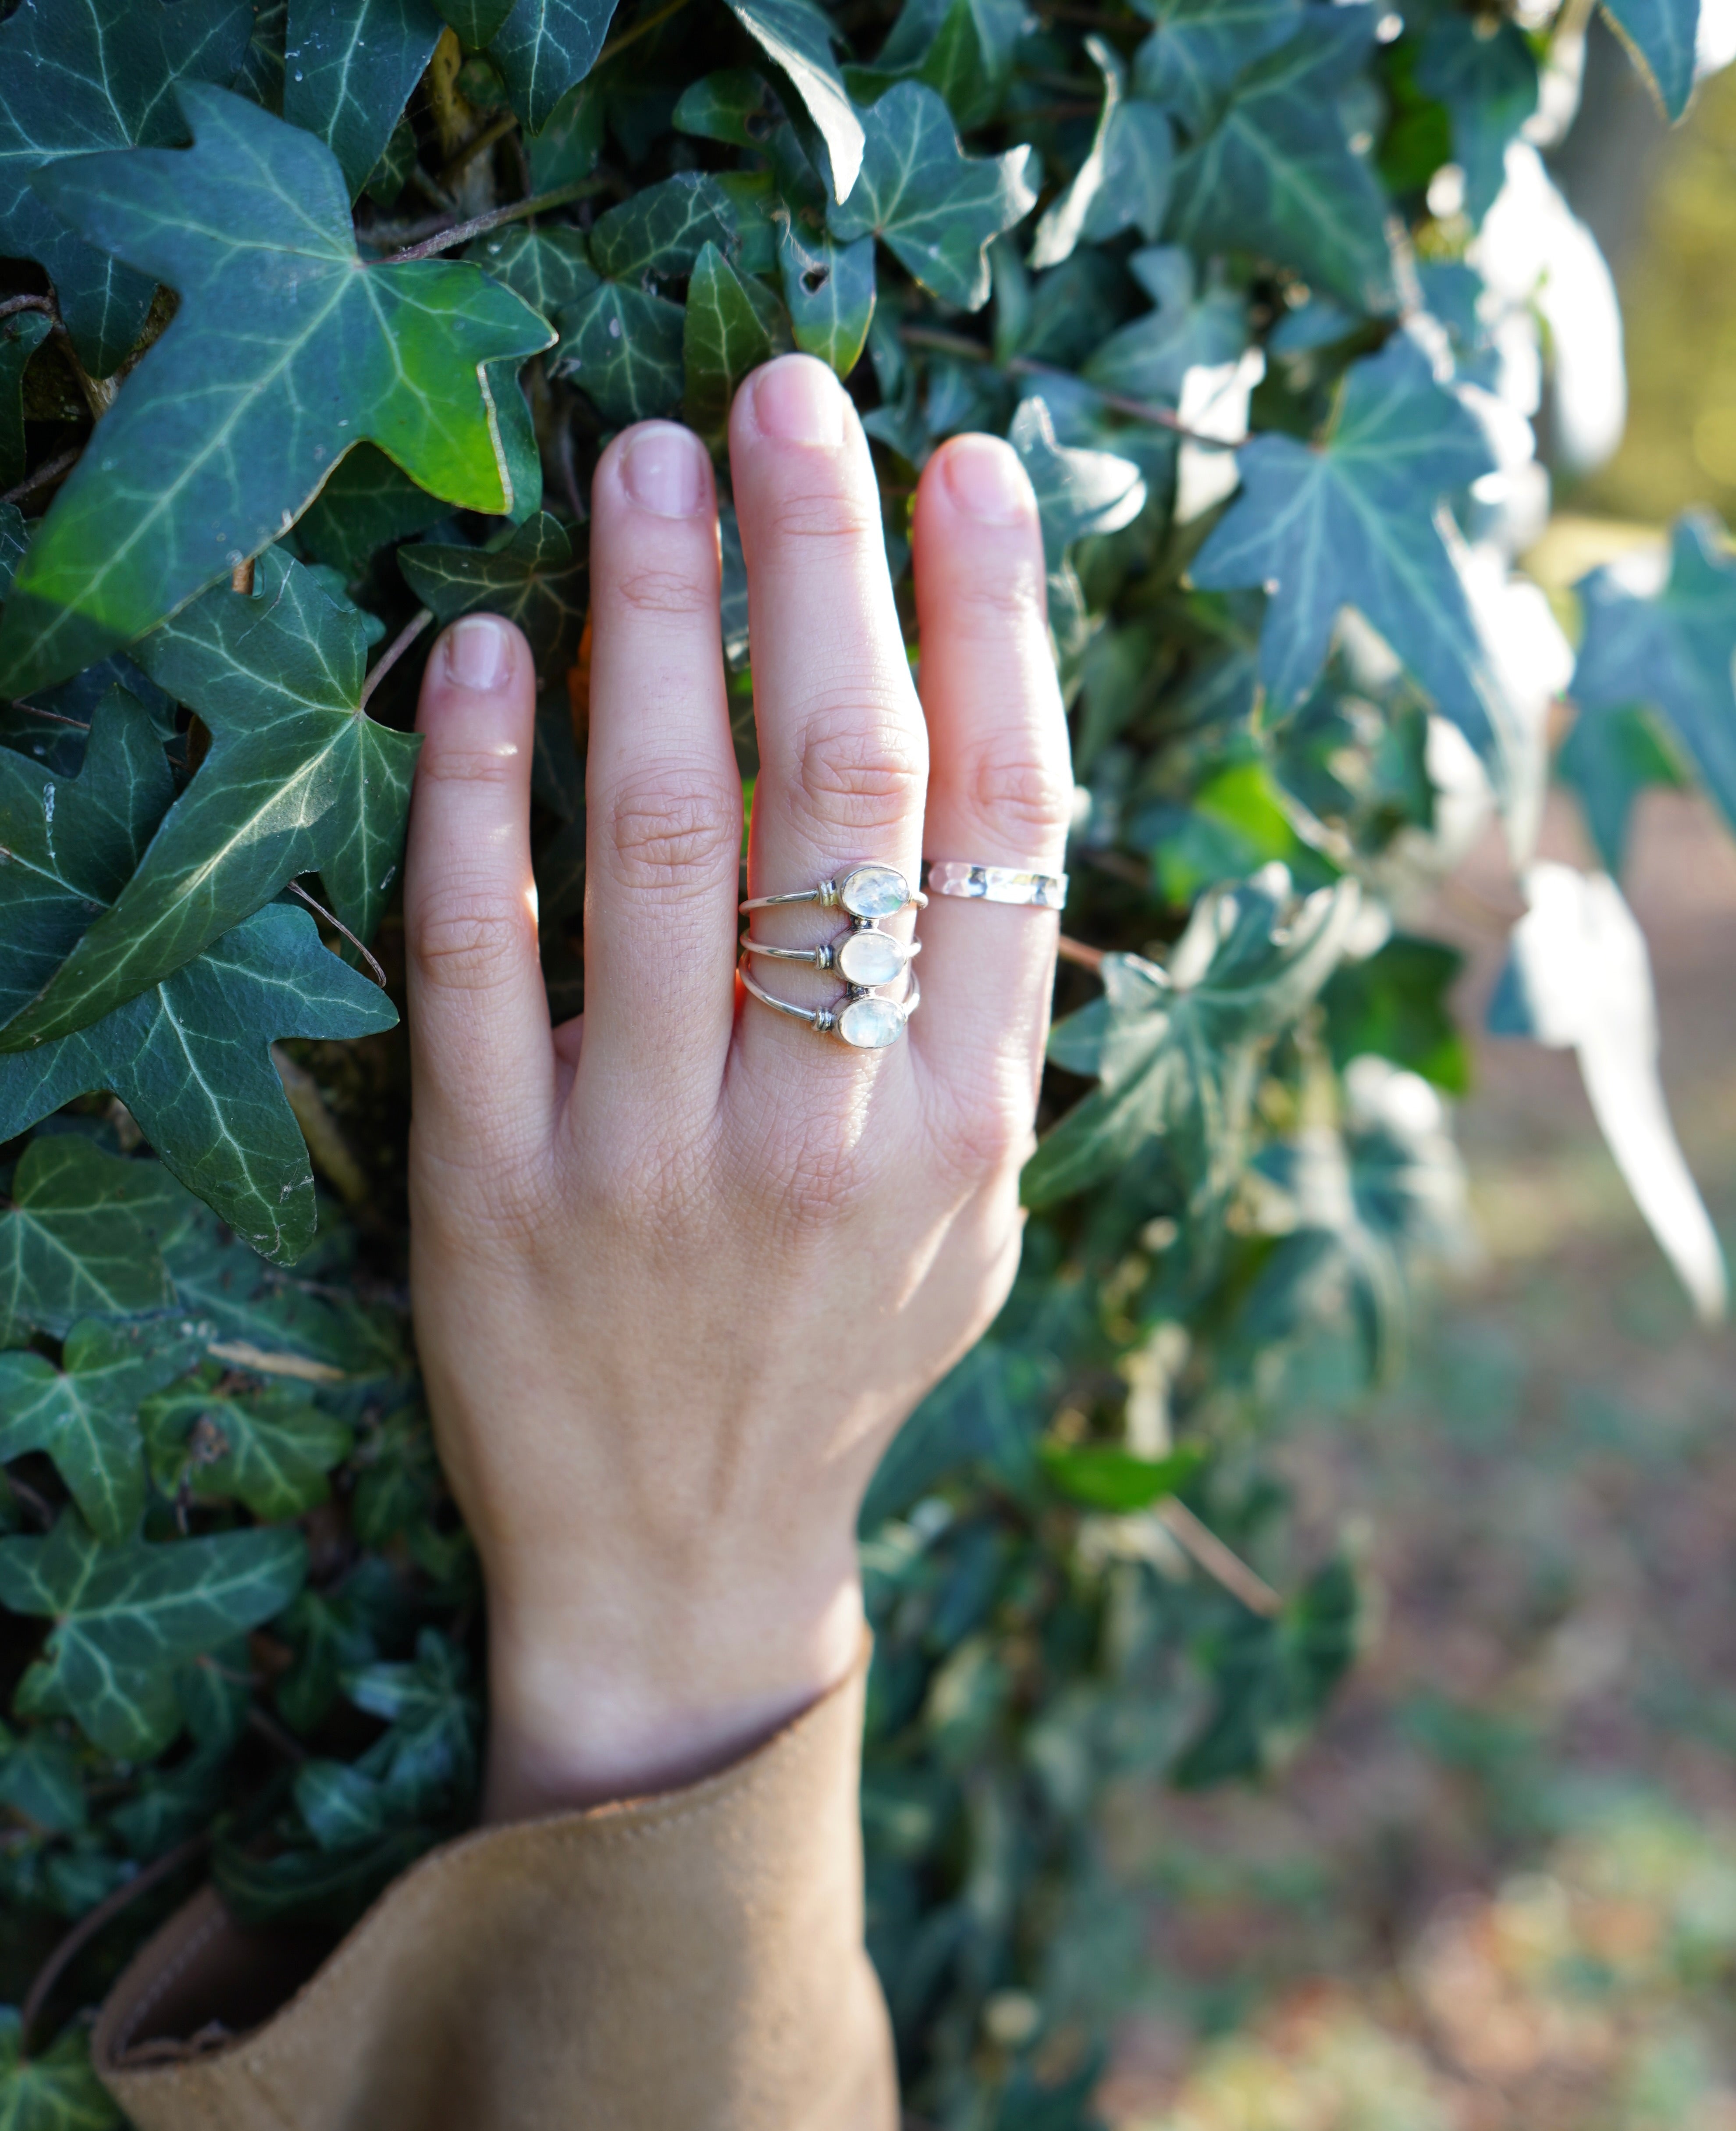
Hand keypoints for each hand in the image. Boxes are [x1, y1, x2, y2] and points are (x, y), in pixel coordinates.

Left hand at [404, 354, 1070, 1817]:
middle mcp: (829, 1130)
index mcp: (968, 1125)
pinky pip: (478, 955)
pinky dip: (472, 787)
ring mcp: (653, 1160)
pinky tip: (479, 651)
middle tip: (785, 395)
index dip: (994, 624)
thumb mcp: (972, 1221)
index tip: (968, 468)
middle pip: (842, 790)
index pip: (1002, 826)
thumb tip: (996, 798)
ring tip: (643, 466)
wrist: (685, 1560)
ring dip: (649, 623)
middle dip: (820, 564)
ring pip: (659, 838)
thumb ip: (992, 1032)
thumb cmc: (841, 1357)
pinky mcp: (493, 1190)